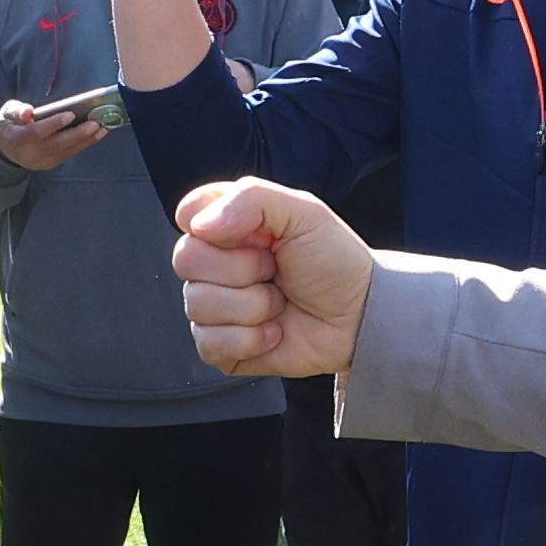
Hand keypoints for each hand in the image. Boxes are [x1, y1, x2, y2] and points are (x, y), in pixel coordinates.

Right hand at [0, 96, 107, 173]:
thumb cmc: (8, 125)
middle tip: (95, 123)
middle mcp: (29, 154)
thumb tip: (28, 112)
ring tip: (103, 128)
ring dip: (87, 140)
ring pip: (66, 151)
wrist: (4, 149)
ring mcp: (41, 162)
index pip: (37, 132)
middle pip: (57, 144)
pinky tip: (97, 134)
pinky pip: (69, 154)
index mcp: (16, 139)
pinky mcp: (50, 164)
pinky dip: (84, 144)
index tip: (71, 114)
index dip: (54, 123)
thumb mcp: (6, 113)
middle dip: (78, 134)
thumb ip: (17, 111)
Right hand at [170, 177, 369, 375]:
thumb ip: (251, 199)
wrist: (359, 316)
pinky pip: (208, 343)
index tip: (258, 234)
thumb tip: (198, 225)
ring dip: (252, 307)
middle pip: (186, 259)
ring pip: (197, 304)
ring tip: (279, 302)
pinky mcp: (221, 346)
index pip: (188, 213)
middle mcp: (215, 263)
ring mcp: (215, 306)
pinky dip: (249, 340)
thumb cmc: (335, 261)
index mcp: (229, 224)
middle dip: (242, 269)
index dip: (214, 225)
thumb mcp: (304, 212)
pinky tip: (273, 331)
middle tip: (275, 270)